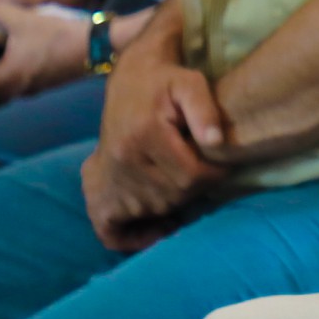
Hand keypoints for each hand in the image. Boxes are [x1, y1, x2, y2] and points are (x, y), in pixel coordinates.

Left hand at [0, 1, 90, 106]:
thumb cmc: (56, 35)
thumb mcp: (23, 18)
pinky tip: (14, 57)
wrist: (95, 46)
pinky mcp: (45, 84)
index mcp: (6, 77)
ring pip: (2, 93)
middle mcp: (17, 89)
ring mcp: (32, 89)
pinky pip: (17, 87)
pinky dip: (9, 77)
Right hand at [84, 54, 223, 249]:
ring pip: (155, 210)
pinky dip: (136, 236)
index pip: (192, 176)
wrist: (129, 82)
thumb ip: (206, 109)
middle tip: (204, 173)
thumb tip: (217, 142)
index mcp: (144, 134)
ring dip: (175, 202)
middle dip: (197, 188)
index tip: (222, 165)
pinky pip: (113, 232)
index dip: (214, 174)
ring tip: (184, 182)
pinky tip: (158, 228)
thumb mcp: (190, 83)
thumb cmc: (165, 82)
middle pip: (176, 195)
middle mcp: (122, 160)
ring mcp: (108, 179)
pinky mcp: (97, 192)